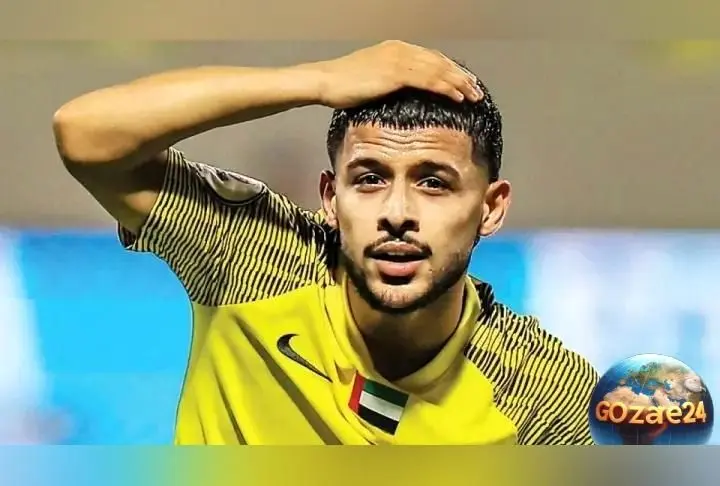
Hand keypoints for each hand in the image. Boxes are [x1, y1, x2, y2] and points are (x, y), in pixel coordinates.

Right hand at [314, 40, 483, 108]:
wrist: (325, 81)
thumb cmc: (342, 85)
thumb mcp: (371, 80)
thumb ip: (390, 82)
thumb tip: (403, 95)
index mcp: (395, 49)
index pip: (431, 58)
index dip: (450, 70)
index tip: (463, 82)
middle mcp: (400, 50)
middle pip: (439, 62)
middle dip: (460, 76)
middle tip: (476, 89)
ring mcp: (398, 60)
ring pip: (438, 70)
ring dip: (459, 83)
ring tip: (473, 95)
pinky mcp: (395, 73)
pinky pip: (428, 80)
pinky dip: (446, 88)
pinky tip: (457, 97)